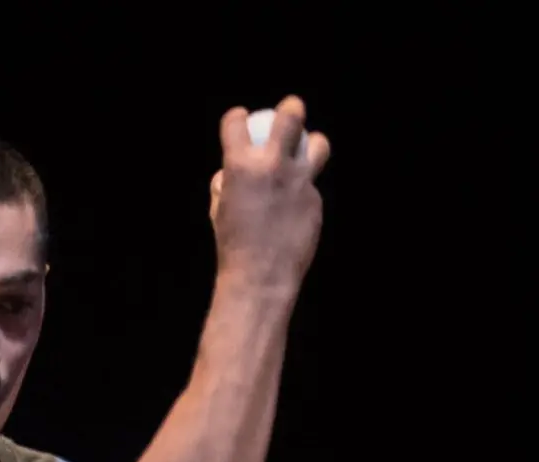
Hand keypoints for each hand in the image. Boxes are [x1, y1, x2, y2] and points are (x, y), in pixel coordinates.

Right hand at [209, 95, 331, 288]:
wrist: (260, 275)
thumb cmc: (232, 244)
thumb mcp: (220, 208)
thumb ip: (228, 184)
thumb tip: (232, 172)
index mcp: (240, 165)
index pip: (235, 122)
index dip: (236, 117)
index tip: (240, 119)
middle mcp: (272, 165)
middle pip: (290, 118)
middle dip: (291, 108)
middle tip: (292, 109)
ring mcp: (298, 182)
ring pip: (318, 146)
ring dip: (313, 143)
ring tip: (310, 149)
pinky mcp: (314, 200)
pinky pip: (310, 187)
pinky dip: (303, 191)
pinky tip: (294, 209)